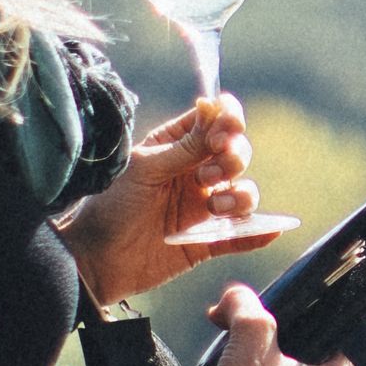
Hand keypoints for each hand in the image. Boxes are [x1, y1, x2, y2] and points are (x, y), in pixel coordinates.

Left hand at [58, 94, 281, 305]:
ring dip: (239, 196)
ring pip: (244, 193)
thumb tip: (214, 106)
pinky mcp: (208, 240)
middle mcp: (195, 172)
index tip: (220, 134)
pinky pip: (242, 235)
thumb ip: (185, 146)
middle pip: (237, 154)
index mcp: (177, 146)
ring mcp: (203, 207)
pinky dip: (258, 232)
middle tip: (206, 175)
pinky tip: (269, 231)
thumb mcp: (146, 169)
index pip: (216, 123)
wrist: (96, 259)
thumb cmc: (111, 205)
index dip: (228, 122)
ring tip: (213, 209)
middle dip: (233, 159)